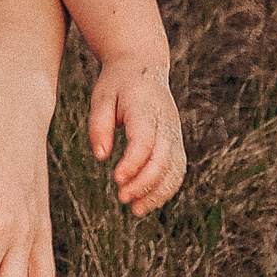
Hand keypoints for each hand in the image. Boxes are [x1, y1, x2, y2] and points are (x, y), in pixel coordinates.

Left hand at [92, 57, 186, 214]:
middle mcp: (166, 121)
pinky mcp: (175, 142)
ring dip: (157, 192)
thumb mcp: (101, 96)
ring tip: (136, 209)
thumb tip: (101, 157)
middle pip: (163, 158)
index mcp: (146, 107)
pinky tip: (148, 202)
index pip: (145, 140)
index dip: (133, 162)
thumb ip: (99, 125)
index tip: (116, 179)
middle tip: (122, 198)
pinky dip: (166, 189)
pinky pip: (177, 169)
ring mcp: (174, 133)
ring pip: (174, 168)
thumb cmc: (117, 83)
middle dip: (144, 182)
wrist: (143, 66)